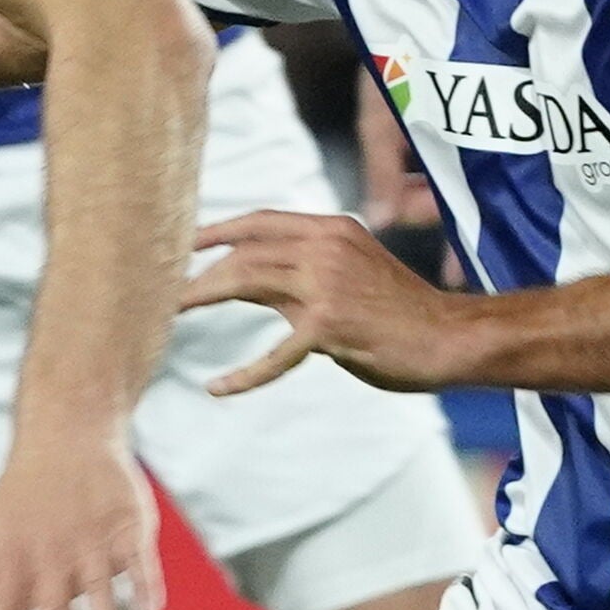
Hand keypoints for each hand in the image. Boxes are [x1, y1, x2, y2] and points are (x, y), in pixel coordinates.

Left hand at [0, 432, 163, 609]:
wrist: (69, 433)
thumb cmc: (26, 490)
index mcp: (15, 557)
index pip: (1, 605)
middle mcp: (54, 553)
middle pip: (51, 605)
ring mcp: (94, 541)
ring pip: (100, 589)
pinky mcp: (130, 528)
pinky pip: (141, 563)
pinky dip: (147, 588)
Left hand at [181, 208, 475, 396]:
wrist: (451, 337)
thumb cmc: (403, 313)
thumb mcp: (352, 273)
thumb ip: (305, 272)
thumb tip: (256, 283)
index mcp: (331, 229)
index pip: (259, 221)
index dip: (215, 230)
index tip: (179, 242)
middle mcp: (325, 247)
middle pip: (242, 251)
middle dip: (196, 269)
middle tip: (158, 289)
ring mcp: (327, 284)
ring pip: (245, 282)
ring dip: (201, 299)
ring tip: (165, 319)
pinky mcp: (332, 325)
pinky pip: (274, 353)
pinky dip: (244, 374)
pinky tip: (219, 388)